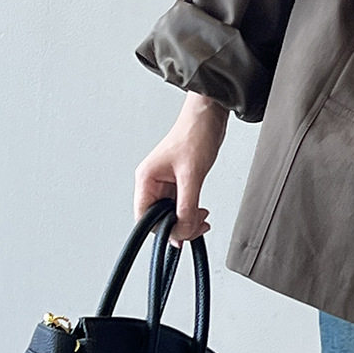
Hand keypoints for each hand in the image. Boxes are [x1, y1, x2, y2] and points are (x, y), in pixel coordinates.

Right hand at [134, 93, 229, 245]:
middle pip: (158, 217)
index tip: (180, 236)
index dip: (162, 230)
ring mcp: (165, 181)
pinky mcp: (178, 180)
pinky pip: (180, 204)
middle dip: (178, 225)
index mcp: (146, 179)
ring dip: (187, 219)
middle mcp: (152, 182)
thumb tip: (183, 231)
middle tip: (197, 227)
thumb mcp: (192, 175)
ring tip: (202, 219)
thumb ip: (187, 207)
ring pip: (170, 212)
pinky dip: (191, 211)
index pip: (145, 217)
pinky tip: (201, 211)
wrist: (209, 116)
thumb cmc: (195, 134)